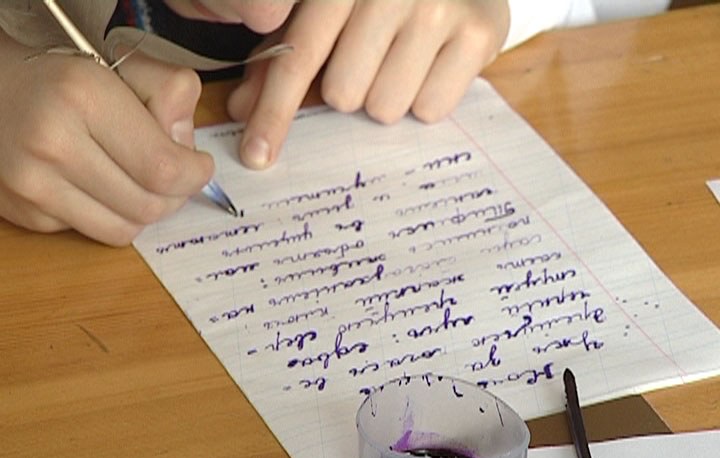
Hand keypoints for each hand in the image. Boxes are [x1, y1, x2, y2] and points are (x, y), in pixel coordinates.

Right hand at [0, 32, 213, 245]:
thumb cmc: (66, 79)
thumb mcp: (123, 67)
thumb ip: (171, 95)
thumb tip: (187, 147)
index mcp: (83, 98)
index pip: (164, 169)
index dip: (194, 174)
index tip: (198, 165)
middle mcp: (51, 144)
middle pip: (149, 207)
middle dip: (174, 195)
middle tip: (172, 176)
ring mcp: (32, 185)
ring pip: (124, 231)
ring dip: (143, 212)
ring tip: (140, 183)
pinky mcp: (24, 214)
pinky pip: (92, 233)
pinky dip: (108, 215)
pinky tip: (99, 186)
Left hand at [227, 0, 509, 169]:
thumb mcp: (326, 13)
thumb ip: (281, 57)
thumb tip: (240, 109)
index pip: (298, 59)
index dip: (274, 113)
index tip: (257, 156)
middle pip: (344, 95)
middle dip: (352, 91)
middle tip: (374, 61)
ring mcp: (436, 4)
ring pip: (385, 108)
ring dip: (389, 97)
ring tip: (405, 60)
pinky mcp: (479, 30)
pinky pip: (431, 109)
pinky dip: (427, 98)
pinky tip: (434, 65)